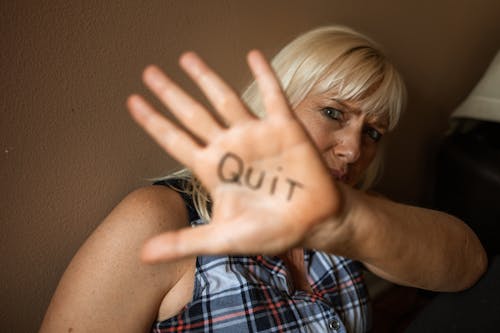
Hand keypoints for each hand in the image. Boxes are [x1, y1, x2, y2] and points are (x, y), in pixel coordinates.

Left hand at [127, 50, 340, 261]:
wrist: (312, 224)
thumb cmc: (268, 231)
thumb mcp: (223, 238)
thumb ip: (185, 242)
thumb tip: (142, 256)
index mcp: (213, 169)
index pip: (175, 140)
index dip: (153, 121)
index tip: (132, 101)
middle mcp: (230, 147)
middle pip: (194, 114)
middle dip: (171, 93)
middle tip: (149, 72)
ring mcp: (256, 135)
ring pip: (226, 99)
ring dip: (207, 78)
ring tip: (186, 58)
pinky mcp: (285, 129)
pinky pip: (273, 96)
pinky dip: (264, 76)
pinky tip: (253, 55)